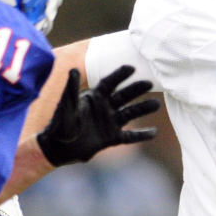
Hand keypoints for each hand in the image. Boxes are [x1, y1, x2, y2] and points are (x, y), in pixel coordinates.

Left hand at [36, 65, 160, 166]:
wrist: (58, 148)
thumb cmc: (59, 124)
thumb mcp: (66, 106)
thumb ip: (70, 89)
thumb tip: (71, 69)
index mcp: (94, 97)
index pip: (109, 83)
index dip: (120, 75)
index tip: (132, 67)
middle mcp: (105, 107)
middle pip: (124, 96)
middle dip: (136, 89)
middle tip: (150, 82)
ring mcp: (110, 123)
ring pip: (130, 113)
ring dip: (143, 108)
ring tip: (156, 105)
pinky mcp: (112, 138)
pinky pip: (129, 137)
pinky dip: (141, 135)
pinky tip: (153, 132)